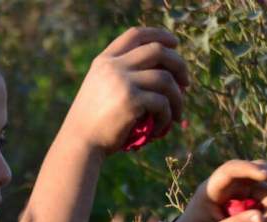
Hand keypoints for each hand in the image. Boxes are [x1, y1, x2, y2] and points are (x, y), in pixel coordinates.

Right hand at [61, 27, 189, 154]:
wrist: (80, 142)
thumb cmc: (94, 121)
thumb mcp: (102, 88)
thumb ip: (123, 75)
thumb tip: (165, 73)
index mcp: (105, 60)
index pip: (135, 35)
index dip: (158, 34)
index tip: (174, 43)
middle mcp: (113, 66)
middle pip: (157, 50)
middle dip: (178, 64)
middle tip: (186, 83)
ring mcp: (122, 81)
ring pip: (165, 78)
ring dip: (178, 97)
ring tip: (178, 114)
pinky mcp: (131, 101)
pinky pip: (162, 103)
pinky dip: (167, 117)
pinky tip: (161, 128)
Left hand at [166, 160, 266, 221]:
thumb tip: (262, 218)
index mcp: (212, 189)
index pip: (231, 170)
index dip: (249, 168)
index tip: (266, 176)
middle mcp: (229, 188)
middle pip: (257, 174)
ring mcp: (240, 196)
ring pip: (266, 196)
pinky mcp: (248, 206)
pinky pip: (265, 211)